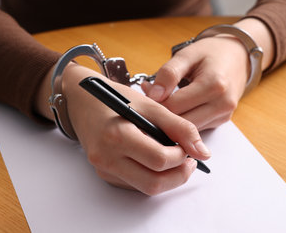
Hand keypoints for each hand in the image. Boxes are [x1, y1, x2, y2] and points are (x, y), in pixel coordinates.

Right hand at [45, 64, 210, 194]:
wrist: (82, 100)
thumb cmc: (116, 97)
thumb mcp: (150, 105)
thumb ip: (179, 127)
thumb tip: (203, 151)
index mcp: (118, 135)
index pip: (159, 160)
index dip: (181, 156)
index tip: (188, 147)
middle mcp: (107, 157)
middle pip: (153, 183)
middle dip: (178, 175)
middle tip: (188, 161)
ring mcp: (103, 168)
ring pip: (146, 187)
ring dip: (167, 177)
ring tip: (175, 158)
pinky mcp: (104, 173)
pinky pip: (135, 184)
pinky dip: (152, 175)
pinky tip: (156, 159)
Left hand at [141, 18, 273, 130]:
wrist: (237, 56)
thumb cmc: (211, 53)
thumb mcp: (187, 55)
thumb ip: (169, 74)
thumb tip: (153, 95)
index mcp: (214, 84)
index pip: (175, 106)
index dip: (155, 101)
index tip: (146, 90)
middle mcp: (222, 104)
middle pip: (181, 122)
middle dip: (162, 113)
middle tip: (150, 96)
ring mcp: (223, 115)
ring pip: (188, 129)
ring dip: (172, 119)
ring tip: (163, 99)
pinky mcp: (221, 121)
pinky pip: (196, 127)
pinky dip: (183, 119)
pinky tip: (177, 104)